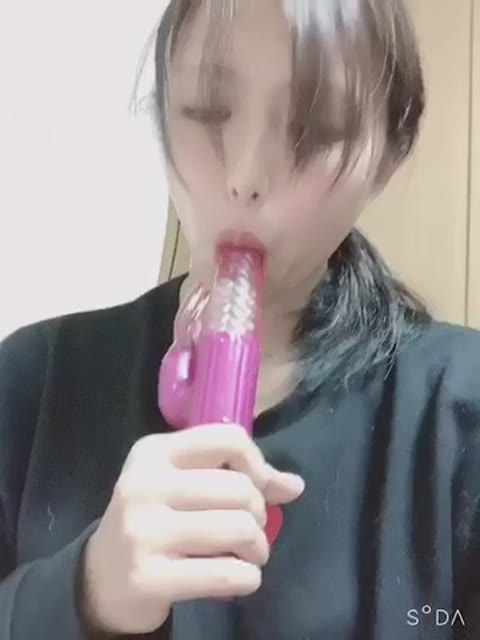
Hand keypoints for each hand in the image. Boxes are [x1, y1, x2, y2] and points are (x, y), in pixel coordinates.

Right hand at [80, 424, 304, 634]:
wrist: (102, 576)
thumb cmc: (155, 519)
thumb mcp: (185, 485)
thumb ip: (240, 478)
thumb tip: (295, 485)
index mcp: (154, 452)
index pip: (229, 438)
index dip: (257, 464)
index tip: (256, 486)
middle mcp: (145, 484)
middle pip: (240, 488)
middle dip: (259, 514)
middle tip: (250, 530)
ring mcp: (144, 530)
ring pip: (239, 528)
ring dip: (258, 548)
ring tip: (249, 555)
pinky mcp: (149, 576)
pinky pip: (226, 573)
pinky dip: (247, 578)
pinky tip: (241, 578)